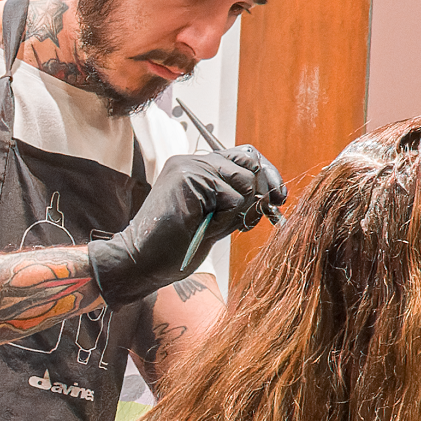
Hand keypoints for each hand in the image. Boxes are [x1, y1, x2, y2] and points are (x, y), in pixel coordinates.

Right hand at [88, 149, 284, 306]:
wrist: (140, 262)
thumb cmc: (174, 249)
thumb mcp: (216, 222)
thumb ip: (237, 204)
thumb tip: (271, 195)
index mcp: (198, 169)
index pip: (245, 157)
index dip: (268, 175)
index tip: (280, 198)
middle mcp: (193, 161)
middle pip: (250, 161)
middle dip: (262, 190)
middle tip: (256, 217)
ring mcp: (190, 166)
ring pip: (245, 180)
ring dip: (238, 211)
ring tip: (211, 226)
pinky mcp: (189, 177)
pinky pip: (232, 196)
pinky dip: (226, 218)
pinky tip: (203, 226)